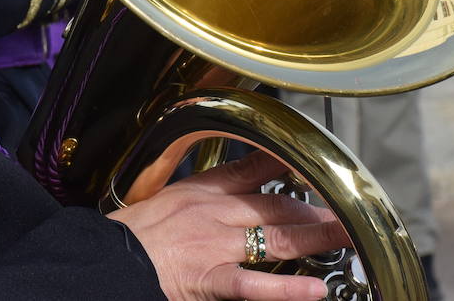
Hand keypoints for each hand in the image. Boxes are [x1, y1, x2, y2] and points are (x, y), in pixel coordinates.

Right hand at [107, 152, 347, 300]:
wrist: (104, 260)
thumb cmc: (126, 237)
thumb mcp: (159, 200)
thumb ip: (194, 196)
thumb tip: (223, 196)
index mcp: (199, 190)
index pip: (251, 168)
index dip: (287, 164)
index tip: (314, 165)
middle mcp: (212, 212)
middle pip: (276, 205)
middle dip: (315, 209)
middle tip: (345, 212)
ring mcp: (214, 245)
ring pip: (276, 238)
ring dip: (318, 238)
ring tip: (349, 237)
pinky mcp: (209, 278)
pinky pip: (255, 284)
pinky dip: (288, 289)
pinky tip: (316, 291)